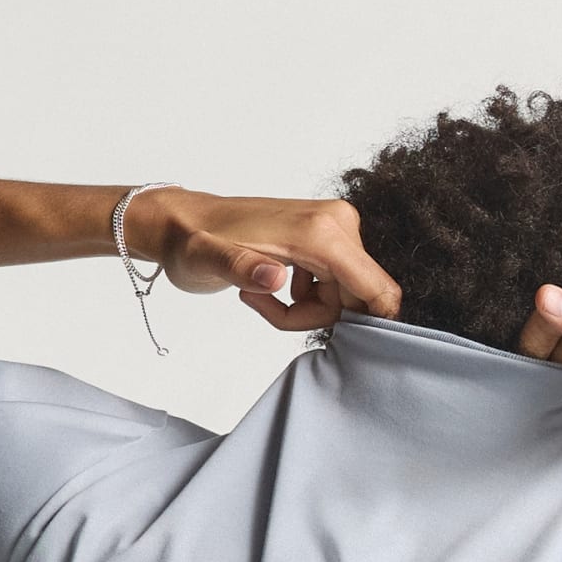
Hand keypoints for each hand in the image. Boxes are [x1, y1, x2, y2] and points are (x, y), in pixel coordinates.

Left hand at [124, 188, 401, 329]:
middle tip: (269, 307)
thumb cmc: (193, 243)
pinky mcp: (323, 238)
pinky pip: (331, 285)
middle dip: (317, 316)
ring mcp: (332, 229)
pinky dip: (303, 297)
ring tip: (259, 296)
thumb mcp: (206, 260)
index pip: (378, 288)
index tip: (333, 338)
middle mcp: (336, 224)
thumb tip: (275, 278)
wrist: (183, 223)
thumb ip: (240, 268)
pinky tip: (268, 285)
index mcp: (322, 231)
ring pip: (343, 296)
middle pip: (358, 298)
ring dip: (305, 309)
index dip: (368, 324)